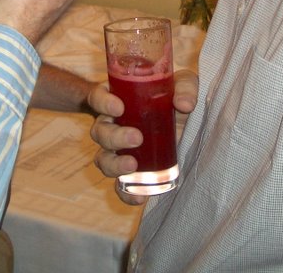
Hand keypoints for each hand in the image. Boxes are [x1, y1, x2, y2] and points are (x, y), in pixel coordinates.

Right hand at [89, 69, 197, 205]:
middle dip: (114, 137)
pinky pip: (120, 185)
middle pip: (99, 131)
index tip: (119, 107)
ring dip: (114, 164)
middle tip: (137, 138)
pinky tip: (139, 198)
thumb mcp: (181, 84)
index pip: (97, 97)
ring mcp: (118, 149)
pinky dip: (126, 193)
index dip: (102, 102)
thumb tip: (184, 105)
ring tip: (133, 166)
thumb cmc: (173, 95)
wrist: (178, 120)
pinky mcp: (130, 171)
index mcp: (117, 97)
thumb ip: (185, 88)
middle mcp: (111, 124)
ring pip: (103, 159)